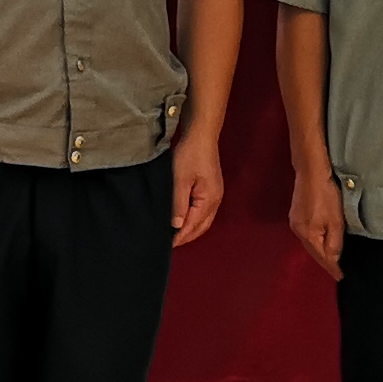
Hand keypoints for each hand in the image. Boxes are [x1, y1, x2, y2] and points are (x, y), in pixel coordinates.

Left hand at [168, 121, 224, 245]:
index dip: (180, 237)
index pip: (193, 226)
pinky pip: (203, 211)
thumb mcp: (180, 180)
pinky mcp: (211, 189)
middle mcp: (215, 201)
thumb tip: (176, 226)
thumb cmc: (190, 155)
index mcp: (209, 200)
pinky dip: (194, 219)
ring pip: (203, 220)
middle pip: (201, 227)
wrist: (201, 136)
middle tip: (170, 244)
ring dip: (191, 229)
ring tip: (175, 235)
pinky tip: (183, 219)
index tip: (167, 245)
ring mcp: (215, 195)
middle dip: (187, 236)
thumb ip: (178, 204)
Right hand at [288, 163, 344, 279]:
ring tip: (331, 259)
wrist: (311, 171)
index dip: (332, 268)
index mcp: (308, 235)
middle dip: (325, 262)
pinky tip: (321, 241)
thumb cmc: (326, 195)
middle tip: (337, 271)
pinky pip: (306, 234)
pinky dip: (315, 241)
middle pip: (313, 252)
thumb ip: (334, 243)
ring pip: (309, 243)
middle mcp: (298, 231)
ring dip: (319, 251)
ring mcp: (295, 222)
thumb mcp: (336, 221)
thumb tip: (333, 260)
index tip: (341, 277)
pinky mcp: (296, 214)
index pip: (321, 258)